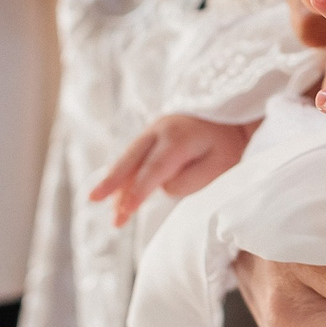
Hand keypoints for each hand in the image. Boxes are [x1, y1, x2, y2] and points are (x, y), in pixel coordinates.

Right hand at [89, 114, 253, 226]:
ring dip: (117, 181)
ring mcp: (154, 129)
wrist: (233, 114)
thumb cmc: (228, 144)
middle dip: (112, 182)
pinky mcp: (153, 134)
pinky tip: (118, 193)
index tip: (124, 213)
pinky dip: (125, 173)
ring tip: (103, 204)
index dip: (137, 194)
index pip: (153, 171)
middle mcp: (161, 130)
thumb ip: (190, 180)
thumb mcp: (221, 165)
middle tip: (93, 199)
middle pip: (131, 159)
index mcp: (179, 139)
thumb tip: (163, 187)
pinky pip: (135, 155)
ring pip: (130, 157)